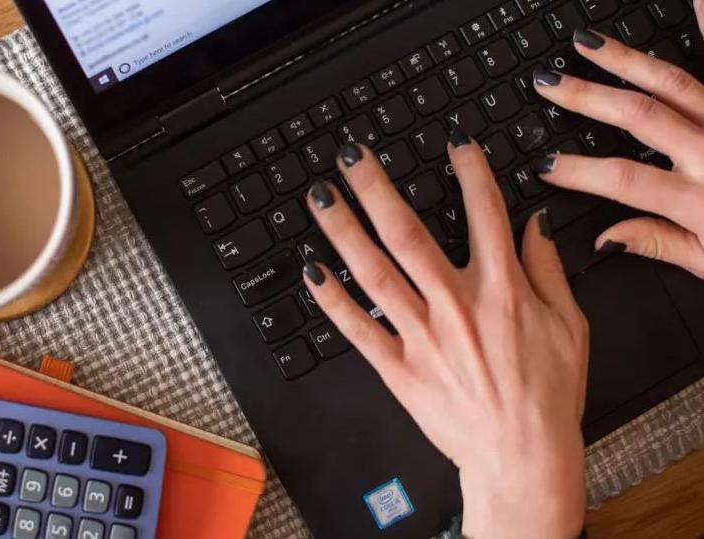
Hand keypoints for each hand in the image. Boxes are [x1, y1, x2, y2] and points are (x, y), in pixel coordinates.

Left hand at [303, 140, 588, 538]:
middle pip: (407, 233)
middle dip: (376, 188)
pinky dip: (332, 300)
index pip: (484, 213)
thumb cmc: (547, 396)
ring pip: (374, 273)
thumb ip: (547, 268)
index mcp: (502, 291)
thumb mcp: (570, 326)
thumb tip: (534, 222)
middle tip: (351, 156)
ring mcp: (422, 337)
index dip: (469, 170)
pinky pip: (358, 329)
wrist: (522, 456)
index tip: (451, 141)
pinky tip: (312, 271)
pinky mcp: (399, 369)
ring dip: (343, 232)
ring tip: (321, 198)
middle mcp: (456, 306)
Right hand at [532, 19, 703, 278]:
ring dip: (627, 59)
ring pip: (676, 82)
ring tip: (589, 43)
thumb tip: (608, 236)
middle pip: (640, 115)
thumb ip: (661, 245)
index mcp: (701, 201)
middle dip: (588, 97)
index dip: (579, 170)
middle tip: (550, 83)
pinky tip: (693, 0)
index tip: (546, 165)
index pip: (623, 179)